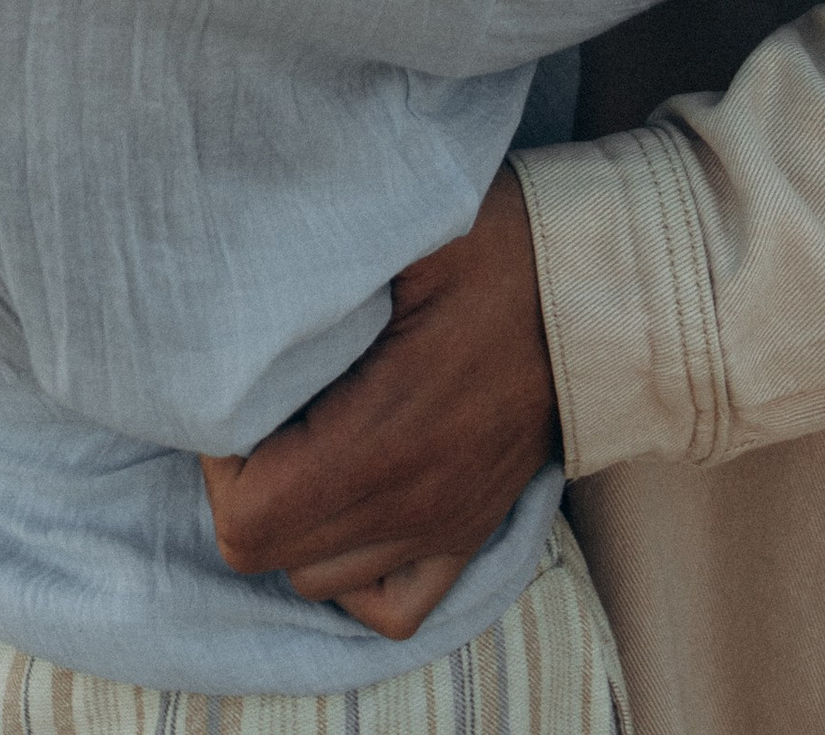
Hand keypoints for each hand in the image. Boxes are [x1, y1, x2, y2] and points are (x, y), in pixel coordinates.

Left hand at [201, 167, 555, 638]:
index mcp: (387, 435)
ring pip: (319, 578)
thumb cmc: (503, 240)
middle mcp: (414, 500)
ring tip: (294, 441)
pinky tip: (345, 504)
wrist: (606, 281)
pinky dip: (354, 571)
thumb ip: (322, 251)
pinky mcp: (472, 526)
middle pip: (271, 551)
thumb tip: (242, 263)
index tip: (232, 388)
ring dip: (290, 520)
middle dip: (243, 483)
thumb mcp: (407, 221)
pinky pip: (394, 603)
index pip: (251, 513)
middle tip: (257, 407)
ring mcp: (446, 523)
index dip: (218, 456)